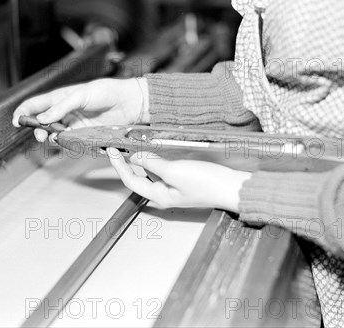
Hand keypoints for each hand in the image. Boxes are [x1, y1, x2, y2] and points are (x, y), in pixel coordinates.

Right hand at [12, 78, 149, 141]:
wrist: (129, 103)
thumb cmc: (107, 91)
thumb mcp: (82, 94)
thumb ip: (62, 106)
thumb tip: (44, 118)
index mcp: (61, 97)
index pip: (36, 104)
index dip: (24, 112)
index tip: (17, 120)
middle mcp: (65, 111)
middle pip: (43, 122)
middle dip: (36, 128)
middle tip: (38, 133)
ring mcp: (74, 124)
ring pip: (54, 133)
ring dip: (50, 137)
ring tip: (51, 137)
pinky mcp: (84, 135)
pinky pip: (69, 141)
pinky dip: (64, 143)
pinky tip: (65, 140)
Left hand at [107, 148, 250, 211]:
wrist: (231, 187)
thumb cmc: (207, 183)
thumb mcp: (175, 171)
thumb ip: (152, 163)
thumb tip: (135, 156)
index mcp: (159, 196)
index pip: (130, 180)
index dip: (118, 165)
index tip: (112, 150)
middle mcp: (163, 194)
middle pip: (137, 178)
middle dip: (126, 163)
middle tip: (118, 147)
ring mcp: (172, 188)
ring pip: (148, 173)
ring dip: (139, 160)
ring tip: (132, 147)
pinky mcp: (181, 181)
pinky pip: (160, 170)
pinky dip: (152, 160)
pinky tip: (153, 152)